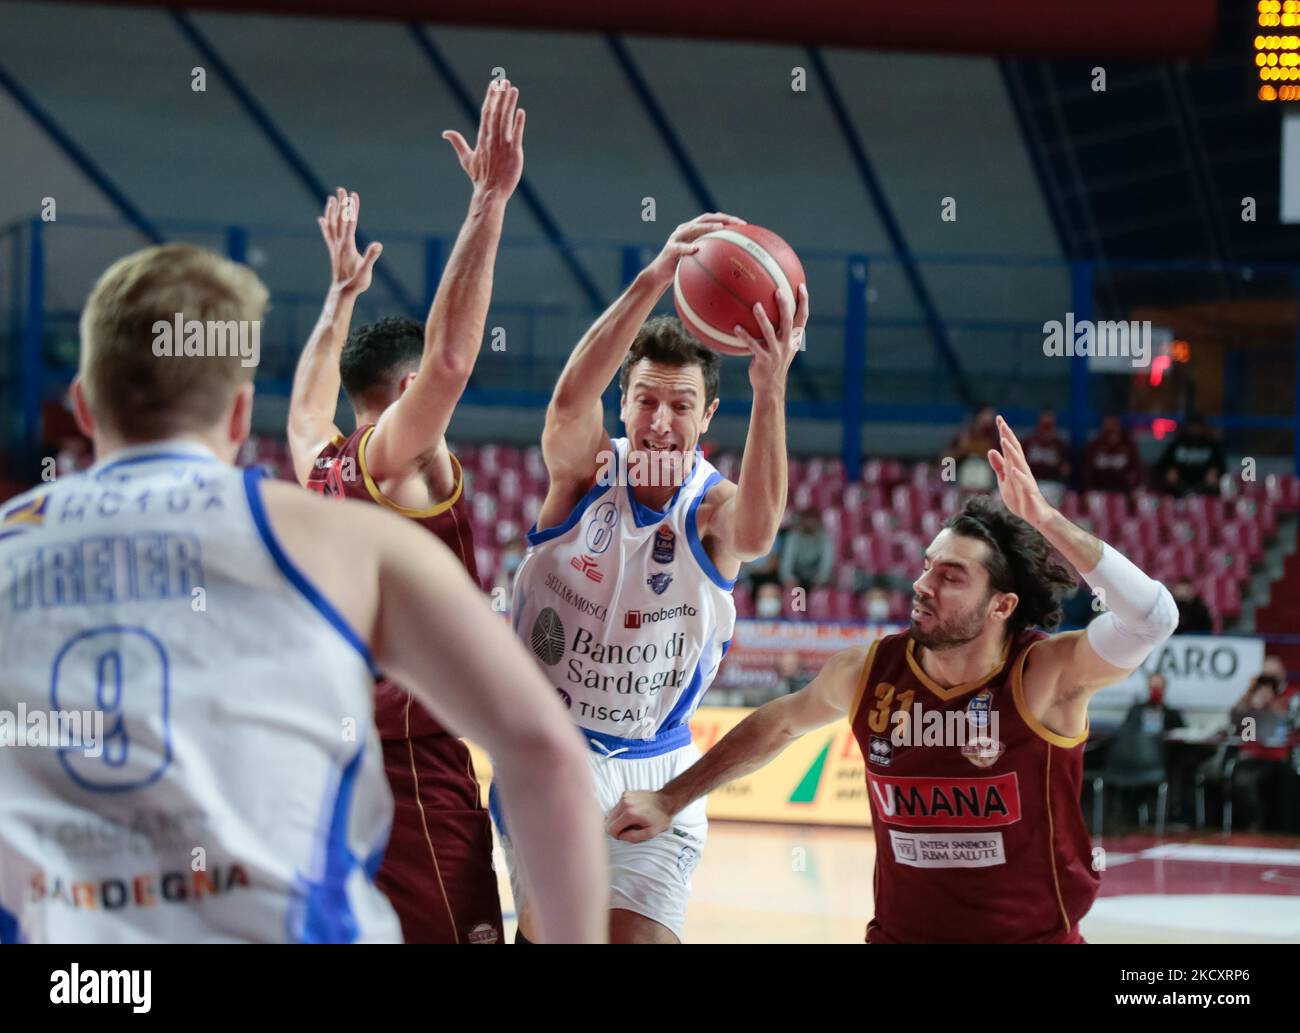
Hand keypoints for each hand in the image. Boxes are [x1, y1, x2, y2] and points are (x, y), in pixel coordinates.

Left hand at [318, 188, 381, 296]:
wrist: (342, 292)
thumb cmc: (356, 282)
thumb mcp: (366, 271)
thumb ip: (371, 257)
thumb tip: (378, 245)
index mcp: (347, 245)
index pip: (350, 222)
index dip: (352, 208)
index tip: (353, 195)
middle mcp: (339, 243)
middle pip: (339, 219)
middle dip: (341, 203)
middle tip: (341, 189)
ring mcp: (335, 247)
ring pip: (331, 224)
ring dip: (332, 211)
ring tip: (331, 198)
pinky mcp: (333, 251)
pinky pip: (327, 235)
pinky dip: (325, 225)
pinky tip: (321, 219)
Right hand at [442, 78, 524, 199]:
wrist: (490, 193)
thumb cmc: (480, 177)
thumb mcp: (466, 159)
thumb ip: (458, 143)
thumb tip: (445, 133)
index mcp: (482, 138)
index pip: (486, 113)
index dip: (490, 97)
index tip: (494, 84)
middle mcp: (492, 138)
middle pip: (496, 112)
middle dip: (500, 95)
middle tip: (504, 80)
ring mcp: (503, 145)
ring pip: (506, 120)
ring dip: (509, 103)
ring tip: (513, 88)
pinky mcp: (514, 152)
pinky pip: (516, 134)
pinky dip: (518, 123)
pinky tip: (521, 111)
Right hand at [605, 790, 672, 843]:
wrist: (666, 801)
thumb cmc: (660, 818)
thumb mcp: (650, 833)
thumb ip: (633, 837)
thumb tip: (621, 836)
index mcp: (630, 814)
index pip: (611, 829)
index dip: (616, 835)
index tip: (625, 835)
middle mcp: (625, 803)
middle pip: (609, 821)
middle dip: (616, 828)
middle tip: (628, 830)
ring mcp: (624, 797)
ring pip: (611, 814)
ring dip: (618, 820)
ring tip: (630, 822)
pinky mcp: (626, 793)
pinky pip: (617, 806)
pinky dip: (620, 812)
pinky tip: (631, 814)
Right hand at [645, 212, 745, 287]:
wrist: (660, 274)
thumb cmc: (682, 267)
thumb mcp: (698, 260)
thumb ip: (711, 256)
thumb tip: (733, 263)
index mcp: (694, 230)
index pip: (713, 219)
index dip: (727, 218)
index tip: (743, 224)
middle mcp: (685, 229)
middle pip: (705, 218)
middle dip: (721, 218)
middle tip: (736, 222)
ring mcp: (676, 237)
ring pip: (692, 228)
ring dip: (707, 227)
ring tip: (720, 228)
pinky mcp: (670, 248)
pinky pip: (679, 247)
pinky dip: (687, 247)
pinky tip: (696, 249)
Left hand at [734, 282, 808, 393]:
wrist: (770, 386)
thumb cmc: (773, 363)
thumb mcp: (781, 347)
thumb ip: (779, 332)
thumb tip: (768, 311)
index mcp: (793, 339)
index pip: (803, 318)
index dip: (804, 302)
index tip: (801, 286)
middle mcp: (787, 344)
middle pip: (788, 321)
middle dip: (785, 305)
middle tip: (778, 290)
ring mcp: (776, 352)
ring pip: (769, 332)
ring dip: (762, 318)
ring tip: (755, 305)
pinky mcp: (763, 360)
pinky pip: (752, 345)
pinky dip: (744, 336)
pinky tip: (736, 327)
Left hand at [988, 414, 1054, 529]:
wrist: (1034, 515)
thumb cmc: (1020, 497)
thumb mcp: (1004, 481)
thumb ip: (998, 466)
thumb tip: (991, 450)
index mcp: (1015, 467)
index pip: (1009, 447)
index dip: (1004, 433)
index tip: (998, 418)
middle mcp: (1021, 470)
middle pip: (1015, 450)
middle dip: (1008, 436)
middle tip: (1001, 422)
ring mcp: (1026, 481)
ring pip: (1019, 463)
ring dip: (1012, 452)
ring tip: (1004, 440)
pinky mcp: (1029, 493)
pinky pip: (1024, 483)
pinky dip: (1019, 476)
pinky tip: (1013, 470)